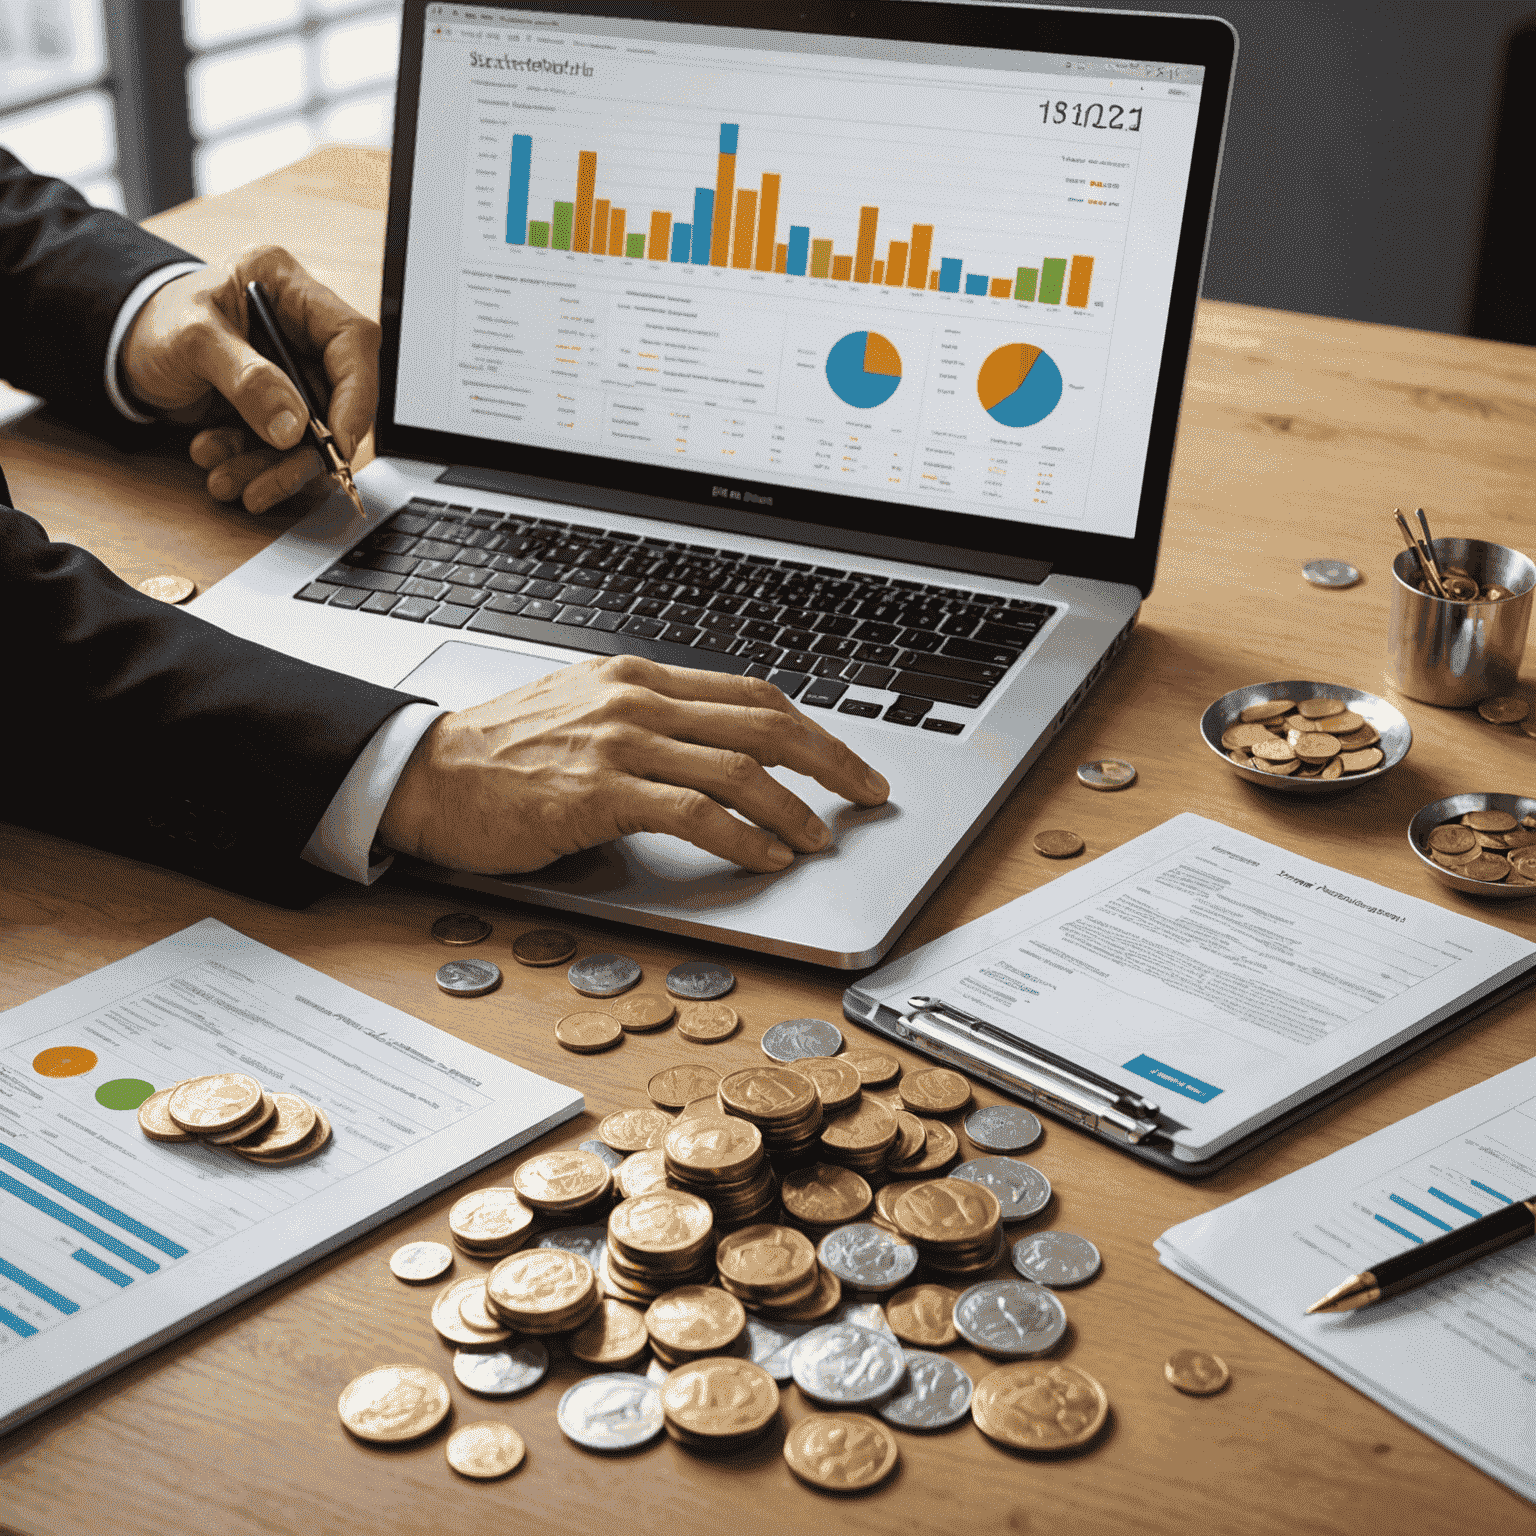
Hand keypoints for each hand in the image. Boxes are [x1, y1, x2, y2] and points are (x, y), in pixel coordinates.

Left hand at [120, 245, 379, 513]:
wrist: (121, 347)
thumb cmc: (153, 320)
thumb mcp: (193, 339)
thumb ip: (246, 379)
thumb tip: (294, 428)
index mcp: (291, 289)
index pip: (353, 340)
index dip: (357, 395)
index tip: (338, 442)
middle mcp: (301, 332)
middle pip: (337, 398)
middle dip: (305, 449)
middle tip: (276, 479)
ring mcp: (292, 373)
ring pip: (311, 434)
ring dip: (273, 468)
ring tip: (231, 482)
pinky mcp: (277, 407)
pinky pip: (284, 449)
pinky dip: (255, 468)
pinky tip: (220, 468)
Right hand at [377, 656, 890, 874]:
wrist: (427, 773)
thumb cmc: (501, 754)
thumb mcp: (583, 714)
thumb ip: (646, 723)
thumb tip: (713, 751)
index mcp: (637, 679)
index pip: (748, 696)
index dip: (808, 728)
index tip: (842, 759)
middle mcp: (637, 701)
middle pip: (762, 724)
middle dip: (828, 760)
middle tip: (867, 791)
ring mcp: (621, 743)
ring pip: (738, 768)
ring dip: (793, 807)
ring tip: (820, 837)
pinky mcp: (600, 792)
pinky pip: (694, 812)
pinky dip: (741, 836)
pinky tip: (766, 856)